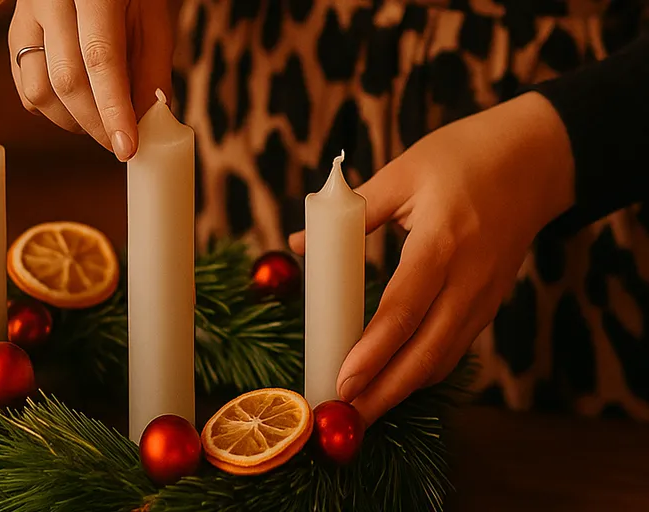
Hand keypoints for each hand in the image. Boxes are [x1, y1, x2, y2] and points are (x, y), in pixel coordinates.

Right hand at [8, 0, 173, 160]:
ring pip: (36, 90)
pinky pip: (24, 86)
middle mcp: (49, 0)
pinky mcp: (14, 32)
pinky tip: (78, 104)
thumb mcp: (153, 16)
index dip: (113, 110)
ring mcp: (24, 15)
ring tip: (100, 122)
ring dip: (71, 121)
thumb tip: (146, 121)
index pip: (99, 59)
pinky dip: (52, 108)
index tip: (127, 148)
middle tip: (119, 144)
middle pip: (65, 80)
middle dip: (94, 124)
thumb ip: (152, 67)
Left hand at [290, 92, 575, 424]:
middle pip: (427, 351)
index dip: (372, 351)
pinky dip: (424, 371)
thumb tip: (297, 243)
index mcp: (442, 240)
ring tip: (363, 411)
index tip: (341, 381)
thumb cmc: (465, 156)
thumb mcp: (404, 172)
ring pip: (444, 357)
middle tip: (345, 416)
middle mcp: (469, 278)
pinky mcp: (490, 302)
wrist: (539, 159)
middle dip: (385, 391)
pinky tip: (396, 383)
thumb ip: (352, 212)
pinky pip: (455, 346)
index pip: (403, 309)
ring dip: (403, 390)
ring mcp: (486, 295)